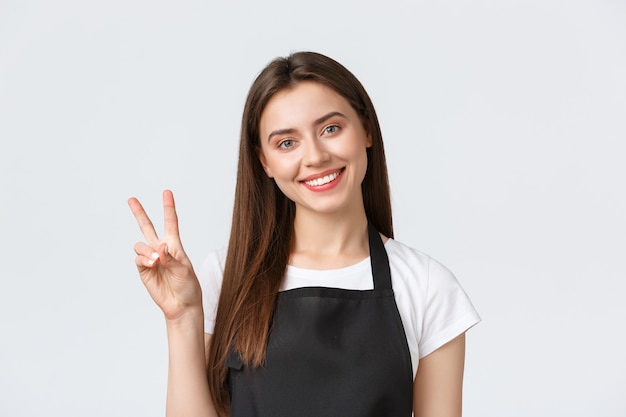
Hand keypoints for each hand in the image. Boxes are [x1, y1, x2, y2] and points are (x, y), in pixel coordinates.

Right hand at [128, 190, 201, 321]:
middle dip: (139, 213)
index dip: (168, 207)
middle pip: (147, 227)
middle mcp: (161, 249)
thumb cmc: (187, 286)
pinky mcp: (144, 270)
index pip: (170, 222)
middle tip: (131, 199)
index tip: (167, 192)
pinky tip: (152, 264)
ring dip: (147, 250)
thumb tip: (160, 246)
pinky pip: (138, 259)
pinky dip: (144, 259)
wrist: (181, 305)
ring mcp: (151, 259)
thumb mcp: (184, 269)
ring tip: (156, 261)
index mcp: (174, 245)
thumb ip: (171, 257)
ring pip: (140, 244)